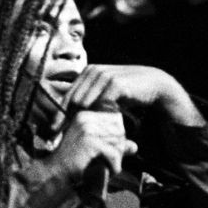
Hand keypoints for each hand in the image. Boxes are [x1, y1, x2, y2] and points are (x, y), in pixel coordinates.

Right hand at [52, 110, 138, 180]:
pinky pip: (113, 154)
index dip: (119, 137)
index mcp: (85, 115)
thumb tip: (134, 146)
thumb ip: (113, 144)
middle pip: (118, 131)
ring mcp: (87, 130)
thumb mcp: (93, 148)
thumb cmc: (73, 162)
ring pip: (118, 142)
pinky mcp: (90, 143)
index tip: (111, 151)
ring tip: (109, 167)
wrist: (56, 173)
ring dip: (117, 158)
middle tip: (112, 161)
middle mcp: (86, 119)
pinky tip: (109, 171)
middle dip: (120, 148)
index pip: (115, 120)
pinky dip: (114, 166)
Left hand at [65, 64, 203, 125]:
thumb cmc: (127, 92)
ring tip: (81, 137)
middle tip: (62, 137)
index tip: (54, 131)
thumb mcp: (105, 94)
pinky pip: (100, 104)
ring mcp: (104, 76)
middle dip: (67, 120)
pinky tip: (98, 130)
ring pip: (84, 103)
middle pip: (72, 101)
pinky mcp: (115, 84)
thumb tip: (67, 117)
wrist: (153, 85)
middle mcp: (93, 70)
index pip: (67, 95)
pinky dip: (98, 118)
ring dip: (83, 121)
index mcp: (88, 71)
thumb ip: (88, 100)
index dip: (59, 115)